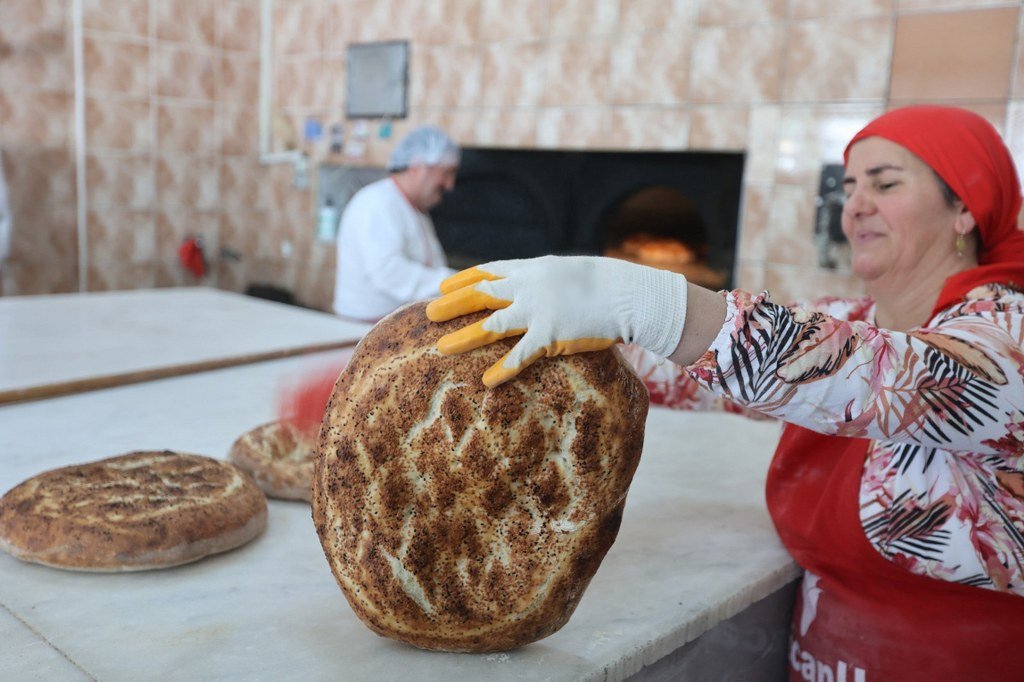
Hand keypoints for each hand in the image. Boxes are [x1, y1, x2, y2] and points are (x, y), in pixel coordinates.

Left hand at [425, 255, 687, 386]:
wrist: (628, 294)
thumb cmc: (604, 284)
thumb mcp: (568, 271)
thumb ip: (546, 278)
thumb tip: (532, 283)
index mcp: (532, 269)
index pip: (489, 271)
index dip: (463, 279)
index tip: (442, 285)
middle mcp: (529, 287)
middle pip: (480, 294)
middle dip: (451, 304)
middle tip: (427, 313)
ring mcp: (537, 312)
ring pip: (490, 325)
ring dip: (463, 337)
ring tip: (440, 348)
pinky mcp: (550, 336)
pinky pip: (520, 356)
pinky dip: (503, 370)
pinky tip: (486, 382)